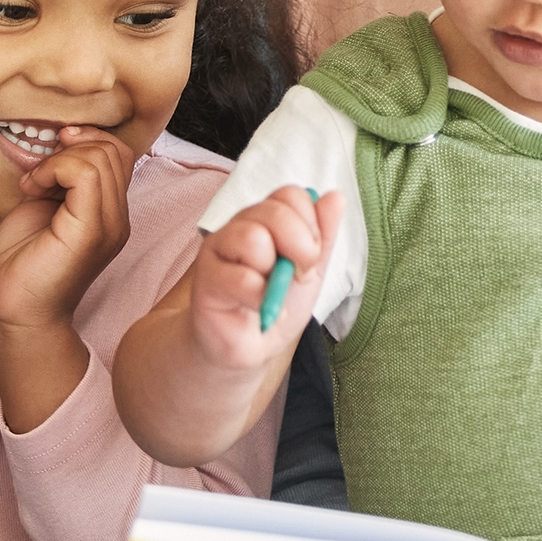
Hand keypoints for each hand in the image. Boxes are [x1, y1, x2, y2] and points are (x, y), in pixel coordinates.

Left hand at [0, 128, 134, 333]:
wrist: (17, 311)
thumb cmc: (24, 263)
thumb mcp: (46, 205)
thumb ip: (62, 178)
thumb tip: (63, 142)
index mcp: (110, 212)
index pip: (119, 153)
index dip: (85, 141)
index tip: (50, 157)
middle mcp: (118, 218)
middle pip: (113, 150)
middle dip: (70, 148)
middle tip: (39, 174)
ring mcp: (110, 226)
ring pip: (101, 157)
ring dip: (57, 160)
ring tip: (34, 185)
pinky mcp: (90, 232)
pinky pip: (84, 173)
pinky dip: (52, 169)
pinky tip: (32, 189)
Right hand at [186, 186, 343, 369]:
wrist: (253, 345)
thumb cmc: (277, 303)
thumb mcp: (311, 269)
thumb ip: (323, 234)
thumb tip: (335, 197)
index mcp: (266, 218)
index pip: (291, 195)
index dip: (311, 225)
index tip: (311, 258)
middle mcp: (239, 226)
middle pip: (274, 212)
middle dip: (300, 248)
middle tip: (299, 276)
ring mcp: (218, 249)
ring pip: (252, 238)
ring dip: (273, 273)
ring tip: (270, 291)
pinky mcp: (206, 280)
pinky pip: (242, 278)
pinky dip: (261, 300)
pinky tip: (260, 309)